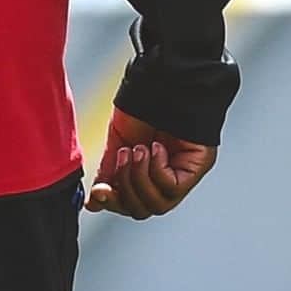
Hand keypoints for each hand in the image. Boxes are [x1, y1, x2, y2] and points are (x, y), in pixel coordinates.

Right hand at [86, 106, 215, 219]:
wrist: (161, 80)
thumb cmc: (141, 105)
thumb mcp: (118, 142)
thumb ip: (109, 172)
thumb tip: (93, 202)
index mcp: (145, 173)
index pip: (130, 204)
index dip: (113, 202)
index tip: (98, 192)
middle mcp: (164, 178)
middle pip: (142, 209)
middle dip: (125, 188)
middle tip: (121, 157)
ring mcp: (182, 174)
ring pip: (158, 204)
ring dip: (139, 177)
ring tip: (136, 149)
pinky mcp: (197, 166)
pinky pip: (173, 188)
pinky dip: (157, 170)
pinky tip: (155, 147)